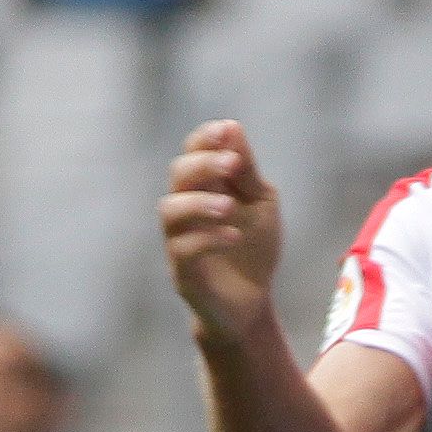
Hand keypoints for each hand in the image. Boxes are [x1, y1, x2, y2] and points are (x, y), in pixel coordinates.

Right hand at [161, 121, 286, 343]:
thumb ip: (247, 171)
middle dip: (204, 164)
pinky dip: (208, 239)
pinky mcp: (182, 272)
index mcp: (203, 187)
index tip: (226, 131)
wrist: (252, 302)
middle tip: (232, 164)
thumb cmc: (254, 248)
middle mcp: (185, 209)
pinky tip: (234, 236)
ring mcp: (179, 240)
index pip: (192, 152)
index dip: (205, 139)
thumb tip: (232, 129)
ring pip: (170, 210)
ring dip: (200, 202)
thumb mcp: (261, 203)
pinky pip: (183, 249)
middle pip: (178, 175)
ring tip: (230, 207)